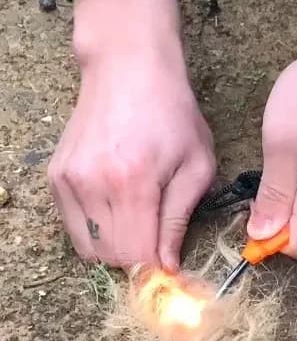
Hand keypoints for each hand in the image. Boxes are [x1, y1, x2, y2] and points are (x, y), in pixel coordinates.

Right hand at [48, 0, 215, 268]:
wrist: (129, 69)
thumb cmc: (174, 115)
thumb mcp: (197, 166)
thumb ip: (179, 220)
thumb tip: (168, 267)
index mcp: (134, 183)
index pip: (136, 256)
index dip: (156, 271)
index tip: (172, 269)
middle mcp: (93, 184)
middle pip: (110, 258)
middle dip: (138, 263)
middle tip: (159, 247)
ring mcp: (68, 181)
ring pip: (89, 248)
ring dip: (117, 250)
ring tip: (141, 226)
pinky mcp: (56, 177)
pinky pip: (73, 228)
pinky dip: (97, 233)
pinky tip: (119, 211)